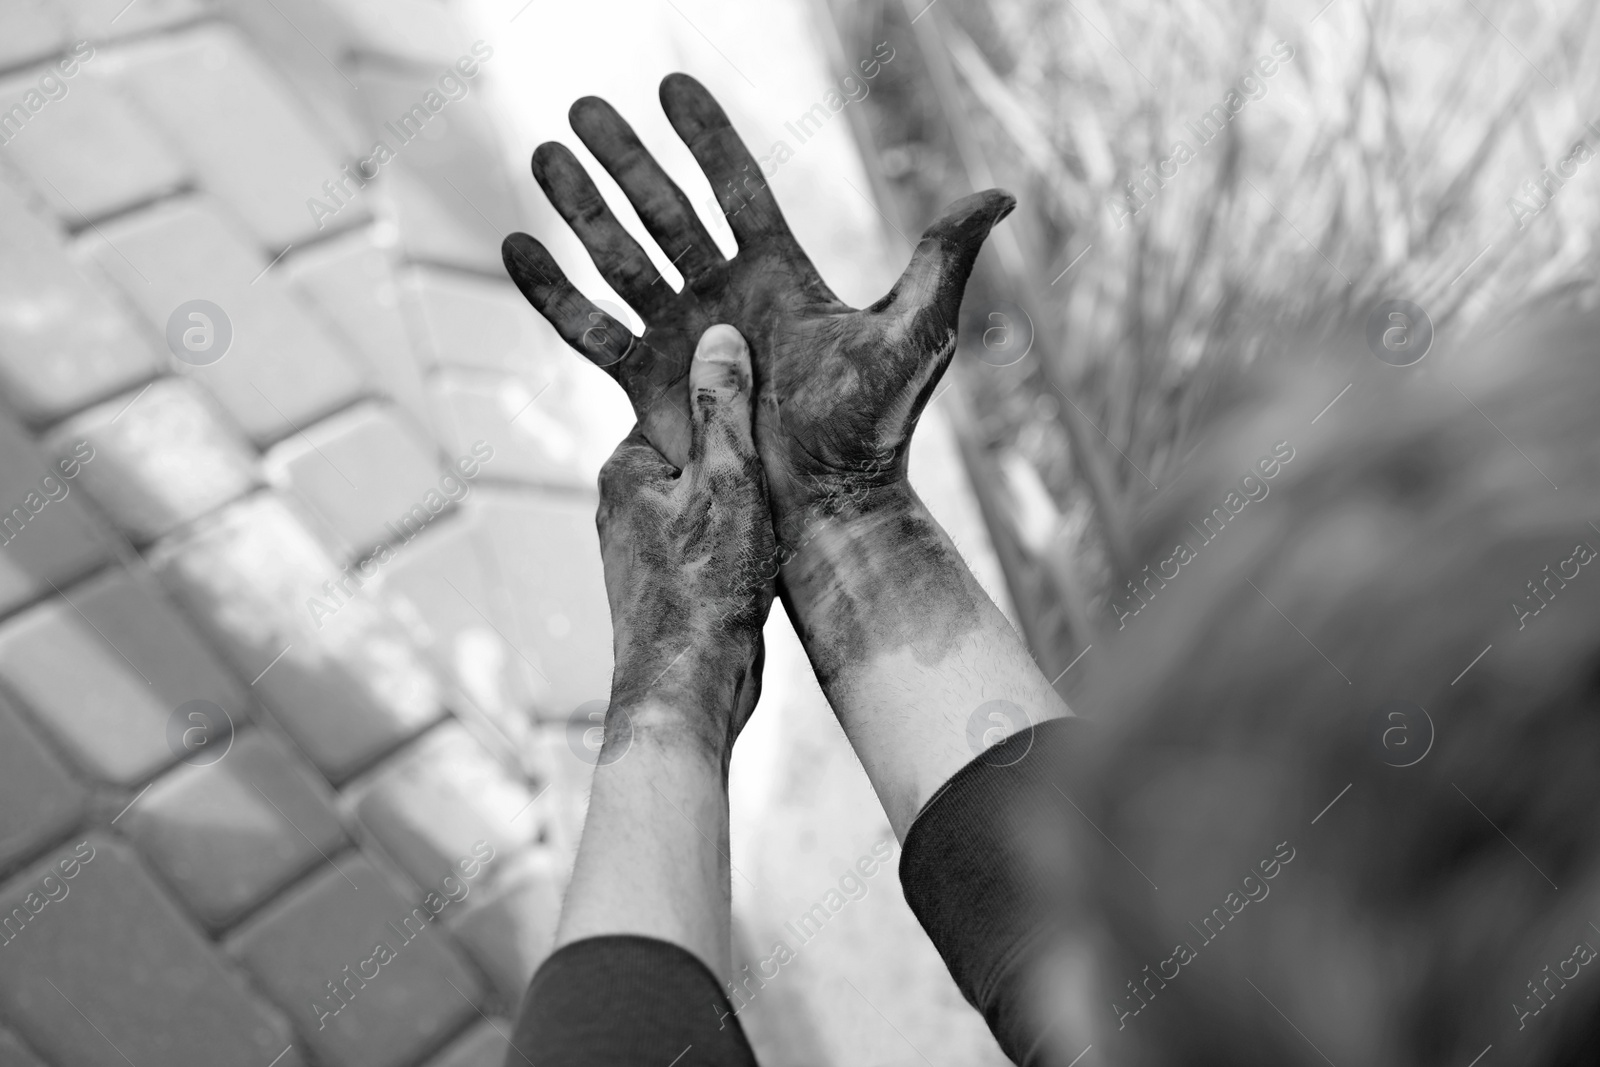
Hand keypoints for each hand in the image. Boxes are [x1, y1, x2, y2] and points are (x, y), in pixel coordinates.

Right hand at [503, 74, 1012, 548]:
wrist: (830, 507)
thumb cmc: (878, 427)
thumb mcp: (915, 336)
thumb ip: (940, 260)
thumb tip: (997, 194)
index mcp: (779, 273)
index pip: (735, 186)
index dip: (705, 137)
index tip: (670, 84)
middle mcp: (724, 295)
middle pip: (664, 210)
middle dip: (624, 159)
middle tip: (583, 108)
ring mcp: (682, 338)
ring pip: (620, 259)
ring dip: (580, 209)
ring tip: (542, 156)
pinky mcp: (649, 384)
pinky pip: (590, 328)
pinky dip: (552, 292)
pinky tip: (513, 248)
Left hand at [595, 324, 774, 755]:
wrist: (686, 692)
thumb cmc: (705, 588)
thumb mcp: (728, 482)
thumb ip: (724, 409)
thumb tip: (718, 336)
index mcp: (628, 468)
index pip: (685, 409)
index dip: (736, 409)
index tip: (780, 412)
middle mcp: (626, 504)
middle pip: (700, 454)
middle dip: (746, 460)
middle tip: (792, 467)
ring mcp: (644, 548)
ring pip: (710, 502)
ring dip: (748, 507)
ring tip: (784, 519)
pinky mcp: (668, 584)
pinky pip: (712, 542)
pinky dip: (743, 544)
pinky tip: (771, 557)